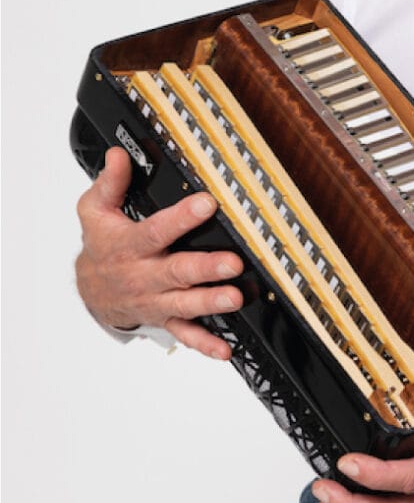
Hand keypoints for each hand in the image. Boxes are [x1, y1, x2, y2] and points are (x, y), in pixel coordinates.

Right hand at [75, 146, 243, 357]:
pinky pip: (184, 333)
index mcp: (130, 246)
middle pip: (176, 272)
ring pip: (184, 303)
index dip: (181, 218)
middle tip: (232, 263)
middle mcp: (144, 275)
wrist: (89, 290)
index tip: (206, 204)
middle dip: (205, 268)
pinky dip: (204, 343)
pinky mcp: (164, 318)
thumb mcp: (95, 211)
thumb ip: (110, 184)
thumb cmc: (101, 245)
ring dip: (210, 302)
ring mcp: (154, 300)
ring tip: (234, 299)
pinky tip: (225, 347)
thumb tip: (118, 155)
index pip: (156, 230)